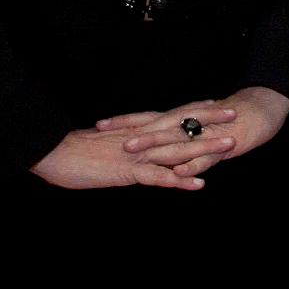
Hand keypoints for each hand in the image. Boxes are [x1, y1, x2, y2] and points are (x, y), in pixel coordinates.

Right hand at [31, 121, 227, 190]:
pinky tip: (199, 184)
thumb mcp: (105, 146)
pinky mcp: (129, 172)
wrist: (53, 152)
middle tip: (235, 115)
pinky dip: (180, 181)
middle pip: (180, 127)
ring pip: (177, 150)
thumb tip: (132, 147)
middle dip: (209, 122)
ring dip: (205, 148)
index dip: (193, 110)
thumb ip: (124, 145)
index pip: (171, 116)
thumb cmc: (74, 152)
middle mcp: (142, 138)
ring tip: (229, 145)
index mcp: (136, 130)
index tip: (215, 104)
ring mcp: (137, 154)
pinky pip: (159, 178)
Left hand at [99, 87, 288, 173]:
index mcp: (177, 118)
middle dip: (131, 133)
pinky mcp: (219, 148)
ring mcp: (202, 136)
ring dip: (156, 148)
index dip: (122, 121)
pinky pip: (204, 159)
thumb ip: (171, 138)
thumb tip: (148, 146)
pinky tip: (181, 173)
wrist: (256, 111)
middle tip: (108, 137)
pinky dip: (191, 166)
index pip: (145, 118)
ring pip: (176, 142)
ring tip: (138, 154)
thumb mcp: (192, 128)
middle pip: (155, 127)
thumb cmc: (222, 121)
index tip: (98, 125)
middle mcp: (186, 123)